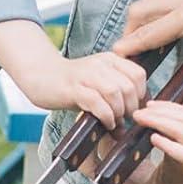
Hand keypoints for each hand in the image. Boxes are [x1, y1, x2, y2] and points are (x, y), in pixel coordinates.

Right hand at [16, 49, 148, 127]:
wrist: (41, 76)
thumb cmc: (73, 85)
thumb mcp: (99, 84)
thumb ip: (118, 96)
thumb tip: (133, 119)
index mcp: (110, 60)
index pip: (138, 74)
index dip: (141, 95)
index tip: (135, 108)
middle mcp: (100, 64)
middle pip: (128, 86)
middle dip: (131, 108)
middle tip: (124, 119)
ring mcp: (86, 75)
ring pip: (115, 93)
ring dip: (118, 113)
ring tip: (114, 122)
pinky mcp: (73, 88)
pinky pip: (97, 102)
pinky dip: (105, 116)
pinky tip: (105, 123)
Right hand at [114, 0, 182, 113]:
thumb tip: (180, 118)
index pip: (150, 31)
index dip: (130, 46)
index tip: (114, 58)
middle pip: (144, 8)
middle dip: (131, 29)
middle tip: (127, 51)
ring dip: (145, 15)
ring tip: (143, 39)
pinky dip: (161, 6)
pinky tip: (165, 24)